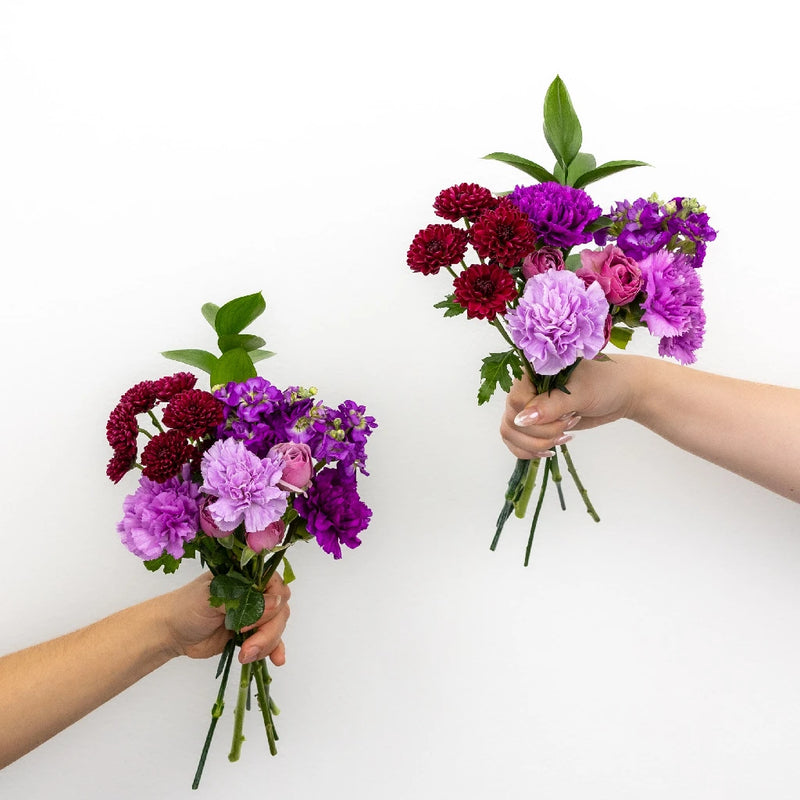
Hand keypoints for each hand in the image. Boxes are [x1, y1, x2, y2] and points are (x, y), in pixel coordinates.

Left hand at [160, 571, 290, 664]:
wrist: (171, 633)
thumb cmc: (187, 607)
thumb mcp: (213, 597)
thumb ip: (243, 599)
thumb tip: (277, 602)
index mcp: (247, 578)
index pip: (276, 586)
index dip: (271, 605)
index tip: (250, 620)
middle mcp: (255, 594)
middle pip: (280, 610)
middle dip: (268, 631)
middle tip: (248, 645)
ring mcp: (254, 616)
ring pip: (276, 628)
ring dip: (266, 644)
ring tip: (245, 655)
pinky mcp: (251, 635)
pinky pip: (271, 641)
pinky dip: (275, 650)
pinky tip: (276, 660)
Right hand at [500, 355, 639, 458]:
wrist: (621, 392)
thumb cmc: (605, 383)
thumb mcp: (580, 393)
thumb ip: (550, 406)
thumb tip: (521, 420)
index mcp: (531, 373)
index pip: (516, 402)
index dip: (536, 417)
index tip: (566, 414)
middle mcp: (525, 389)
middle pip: (511, 421)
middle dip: (540, 433)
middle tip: (569, 426)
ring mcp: (528, 408)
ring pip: (511, 434)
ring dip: (535, 444)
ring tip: (563, 438)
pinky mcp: (535, 424)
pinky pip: (517, 442)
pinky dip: (530, 451)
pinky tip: (550, 450)